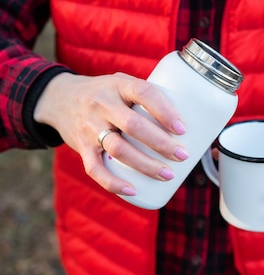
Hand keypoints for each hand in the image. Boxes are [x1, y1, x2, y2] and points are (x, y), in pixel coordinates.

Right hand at [34, 72, 188, 195]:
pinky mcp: (81, 147)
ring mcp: (90, 127)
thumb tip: (194, 121)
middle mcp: (102, 104)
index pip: (143, 92)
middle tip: (182, 156)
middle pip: (133, 126)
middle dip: (161, 144)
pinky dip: (113, 183)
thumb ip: (148, 97)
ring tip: (168, 174)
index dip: (164, 111)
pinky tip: (132, 191)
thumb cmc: (105, 93)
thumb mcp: (122, 83)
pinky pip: (95, 168)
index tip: (182, 128)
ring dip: (145, 165)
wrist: (59, 99)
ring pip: (118, 149)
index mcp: (118, 85)